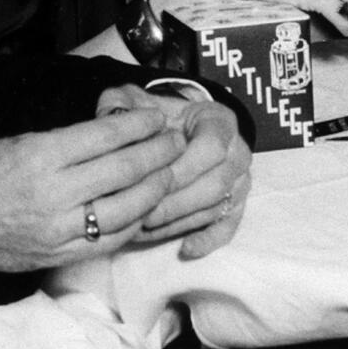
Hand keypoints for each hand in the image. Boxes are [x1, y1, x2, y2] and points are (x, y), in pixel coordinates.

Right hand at [0, 109, 184, 274]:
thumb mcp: (17, 141)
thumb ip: (63, 142)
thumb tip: (109, 134)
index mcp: (40, 155)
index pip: (104, 136)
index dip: (137, 125)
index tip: (156, 117)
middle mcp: (54, 192)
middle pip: (122, 171)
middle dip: (156, 153)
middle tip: (176, 141)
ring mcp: (60, 227)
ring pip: (124, 208)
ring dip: (154, 189)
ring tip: (169, 173)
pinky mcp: (61, 254)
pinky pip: (110, 239)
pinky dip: (134, 222)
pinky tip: (147, 208)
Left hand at [96, 85, 251, 257]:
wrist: (177, 124)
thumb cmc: (155, 115)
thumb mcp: (135, 100)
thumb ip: (121, 104)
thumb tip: (108, 120)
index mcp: (219, 120)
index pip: (211, 147)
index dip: (181, 166)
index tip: (150, 177)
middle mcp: (237, 150)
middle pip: (215, 183)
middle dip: (176, 201)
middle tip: (141, 213)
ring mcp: (239, 179)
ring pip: (217, 207)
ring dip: (181, 222)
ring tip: (145, 229)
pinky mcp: (236, 203)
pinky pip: (228, 226)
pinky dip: (208, 239)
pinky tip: (185, 248)